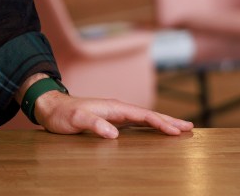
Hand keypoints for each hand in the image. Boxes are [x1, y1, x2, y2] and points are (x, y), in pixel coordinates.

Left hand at [32, 89, 193, 138]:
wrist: (50, 107)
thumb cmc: (62, 114)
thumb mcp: (75, 120)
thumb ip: (93, 124)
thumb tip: (114, 133)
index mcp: (113, 107)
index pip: (143, 115)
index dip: (160, 122)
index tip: (176, 131)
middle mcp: (117, 109)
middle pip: (148, 115)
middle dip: (169, 121)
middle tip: (189, 127)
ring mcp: (115, 114)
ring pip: (144, 118)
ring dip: (162, 123)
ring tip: (179, 129)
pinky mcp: (111, 120)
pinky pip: (136, 123)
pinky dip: (149, 126)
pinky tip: (154, 130)